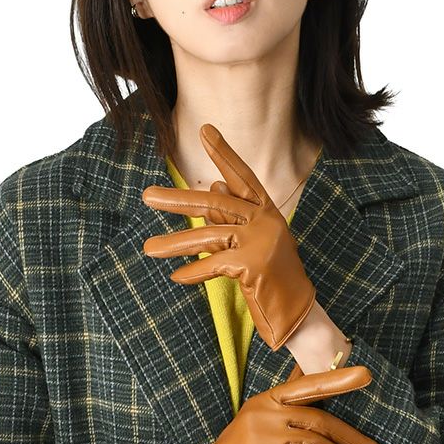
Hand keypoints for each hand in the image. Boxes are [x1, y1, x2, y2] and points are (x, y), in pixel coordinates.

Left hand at [141, 123, 315, 351]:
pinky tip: (177, 277)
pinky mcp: (255, 262)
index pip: (242, 177)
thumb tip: (212, 186)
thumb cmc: (272, 280)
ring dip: (175, 243)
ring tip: (148, 248)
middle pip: (216, 202)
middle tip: (146, 196)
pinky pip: (214, 263)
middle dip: (179, 200)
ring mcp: (261, 239)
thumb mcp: (251, 245)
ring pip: (209, 235)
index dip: (224, 154)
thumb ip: (231, 218)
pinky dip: (195, 271)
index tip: (205, 129)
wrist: (297, 314)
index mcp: (267, 212)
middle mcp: (266, 220)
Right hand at [198, 363, 383, 443]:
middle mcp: (265, 412)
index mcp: (266, 399)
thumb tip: (314, 392)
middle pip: (319, 420)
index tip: (366, 375)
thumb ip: (286, 411)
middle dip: (351, 436)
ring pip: (318, 442)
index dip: (337, 379)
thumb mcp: (260, 425)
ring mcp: (263, 435)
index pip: (307, 386)